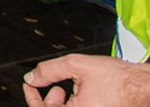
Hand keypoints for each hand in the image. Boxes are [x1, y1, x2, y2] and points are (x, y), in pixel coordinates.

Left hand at [23, 54, 149, 105]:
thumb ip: (49, 71)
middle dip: (48, 99)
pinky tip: (82, 92)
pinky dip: (76, 104)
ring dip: (62, 102)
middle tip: (55, 87)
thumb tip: (32, 77)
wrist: (144, 86)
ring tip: (69, 88)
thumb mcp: (77, 65)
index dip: (32, 96)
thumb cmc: (119, 79)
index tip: (30, 84)